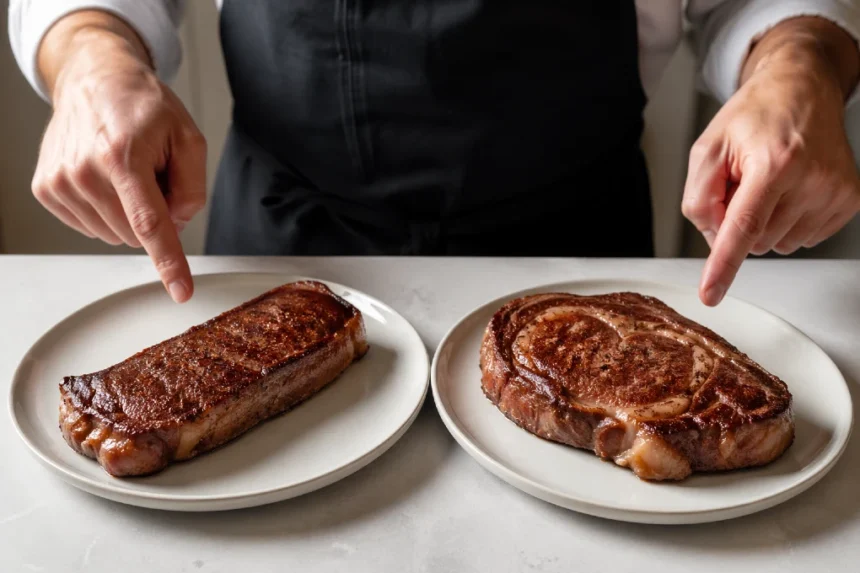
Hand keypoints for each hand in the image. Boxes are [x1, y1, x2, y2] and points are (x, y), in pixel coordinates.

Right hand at [32, 12, 205, 301]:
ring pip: (114, 235)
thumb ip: (193, 187)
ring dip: (129, 213)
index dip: (168, 261)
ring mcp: (61, 182)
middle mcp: (85, 171)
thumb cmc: (143, 106)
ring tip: (126, 172)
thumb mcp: (188, 138)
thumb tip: (177, 225)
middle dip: (155, 215)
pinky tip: (105, 179)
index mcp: (123, 156)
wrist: (93, 80)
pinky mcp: (46, 189)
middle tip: (152, 175)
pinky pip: (91, 226)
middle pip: (135, 234)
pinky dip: (107, 210)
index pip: (150, 223)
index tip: (180, 291)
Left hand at [682, 17, 859, 305]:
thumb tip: (712, 238)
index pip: (742, 227)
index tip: (711, 294)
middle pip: (754, 241)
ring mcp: (835, 193)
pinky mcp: (849, 202)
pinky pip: (800, 238)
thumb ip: (698, 196)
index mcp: (774, 162)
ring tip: (767, 181)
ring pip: (776, 244)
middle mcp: (811, 179)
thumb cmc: (755, 115)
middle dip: (737, 221)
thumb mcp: (707, 148)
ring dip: (763, 221)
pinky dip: (785, 221)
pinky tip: (789, 190)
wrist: (804, 89)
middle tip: (743, 182)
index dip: (723, 265)